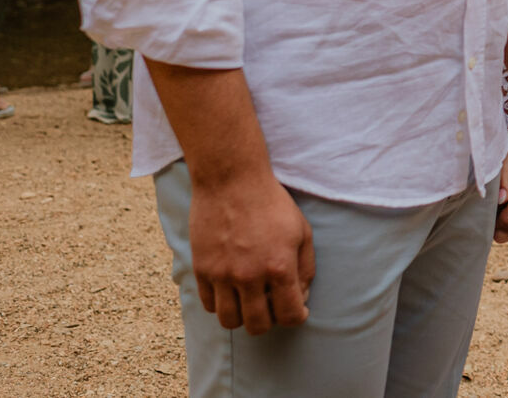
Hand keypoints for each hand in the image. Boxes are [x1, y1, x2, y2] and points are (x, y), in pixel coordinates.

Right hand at [188, 170, 314, 334]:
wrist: (232, 181)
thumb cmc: (273, 204)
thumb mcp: (302, 231)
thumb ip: (305, 268)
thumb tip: (301, 297)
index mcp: (279, 267)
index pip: (290, 315)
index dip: (298, 317)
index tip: (298, 310)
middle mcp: (249, 276)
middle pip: (257, 326)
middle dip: (270, 321)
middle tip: (273, 306)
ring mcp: (222, 275)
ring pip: (229, 321)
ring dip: (242, 317)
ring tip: (250, 301)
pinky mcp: (201, 269)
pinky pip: (208, 305)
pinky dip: (221, 304)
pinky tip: (232, 290)